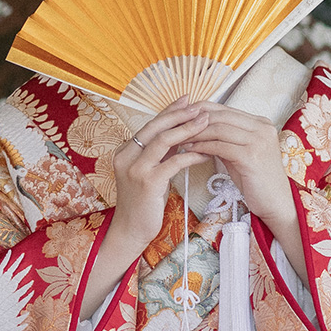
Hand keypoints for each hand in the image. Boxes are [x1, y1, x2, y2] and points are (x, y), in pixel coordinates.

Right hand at [111, 96, 215, 249]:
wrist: (131, 231)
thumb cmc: (143, 203)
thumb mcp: (149, 173)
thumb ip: (160, 154)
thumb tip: (180, 134)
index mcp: (125, 151)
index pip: (150, 125)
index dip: (169, 111)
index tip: (187, 100)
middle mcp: (126, 156)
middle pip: (155, 127)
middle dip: (179, 115)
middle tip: (199, 107)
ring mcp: (135, 169)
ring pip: (163, 141)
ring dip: (187, 129)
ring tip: (205, 122)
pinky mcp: (147, 183)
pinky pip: (172, 162)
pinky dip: (190, 155)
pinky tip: (205, 153)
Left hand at [177, 102, 304, 279]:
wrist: (276, 204)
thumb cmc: (256, 181)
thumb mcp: (239, 154)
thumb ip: (224, 139)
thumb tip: (197, 129)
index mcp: (259, 123)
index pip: (223, 109)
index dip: (198, 111)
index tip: (179, 118)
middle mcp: (262, 126)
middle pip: (219, 115)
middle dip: (193, 120)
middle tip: (172, 127)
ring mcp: (258, 139)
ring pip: (218, 128)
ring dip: (194, 133)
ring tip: (177, 139)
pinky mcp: (251, 155)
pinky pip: (220, 146)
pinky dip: (202, 146)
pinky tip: (189, 151)